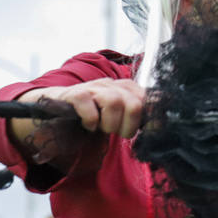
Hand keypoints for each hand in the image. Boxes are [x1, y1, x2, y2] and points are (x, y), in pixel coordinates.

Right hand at [22, 78, 144, 138]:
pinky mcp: (75, 94)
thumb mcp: (118, 115)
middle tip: (118, 133)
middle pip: (134, 103)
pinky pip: (89, 106)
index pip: (148, 100)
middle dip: (129, 126)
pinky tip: (89, 126)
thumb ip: (137, 117)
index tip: (143, 132)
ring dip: (110, 124)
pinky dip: (91, 120)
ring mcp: (93, 87)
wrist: (58, 106)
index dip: (150, 120)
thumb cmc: (93, 114)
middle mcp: (112, 84)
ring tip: (102, 129)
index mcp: (126, 88)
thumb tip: (159, 125)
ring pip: (114, 102)